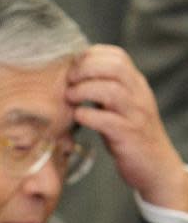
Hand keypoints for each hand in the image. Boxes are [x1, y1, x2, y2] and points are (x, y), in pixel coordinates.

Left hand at [66, 44, 187, 211]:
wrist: (155, 166)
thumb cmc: (130, 137)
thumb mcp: (119, 109)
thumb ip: (104, 93)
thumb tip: (75, 81)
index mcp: (136, 85)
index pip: (117, 56)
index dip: (92, 55)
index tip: (72, 65)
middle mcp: (138, 95)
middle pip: (114, 67)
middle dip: (86, 69)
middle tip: (68, 80)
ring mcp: (135, 114)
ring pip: (112, 90)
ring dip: (85, 90)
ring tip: (69, 97)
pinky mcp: (129, 135)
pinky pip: (108, 120)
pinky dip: (89, 115)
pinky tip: (78, 116)